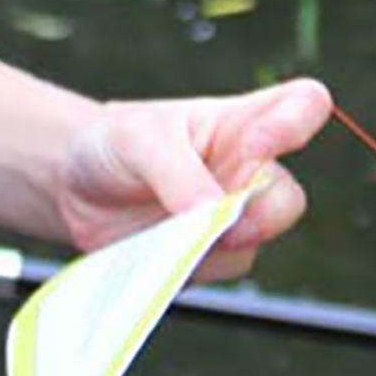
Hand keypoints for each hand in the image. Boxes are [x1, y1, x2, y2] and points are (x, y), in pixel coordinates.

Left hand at [47, 75, 330, 281]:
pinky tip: (158, 246)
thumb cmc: (114, 143)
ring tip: (165, 227)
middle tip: (222, 219)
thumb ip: (179, 173)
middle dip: (261, 214)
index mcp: (241, 121)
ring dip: (214, 243)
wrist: (72, 187)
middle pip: (288, 197)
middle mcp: (246, 169)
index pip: (303, 107)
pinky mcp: (210, 253)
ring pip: (256, 242)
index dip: (299, 122)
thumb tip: (215, 217)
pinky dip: (191, 264)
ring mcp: (231, 216)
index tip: (263, 142)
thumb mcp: (138, 139)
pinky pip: (219, 268)